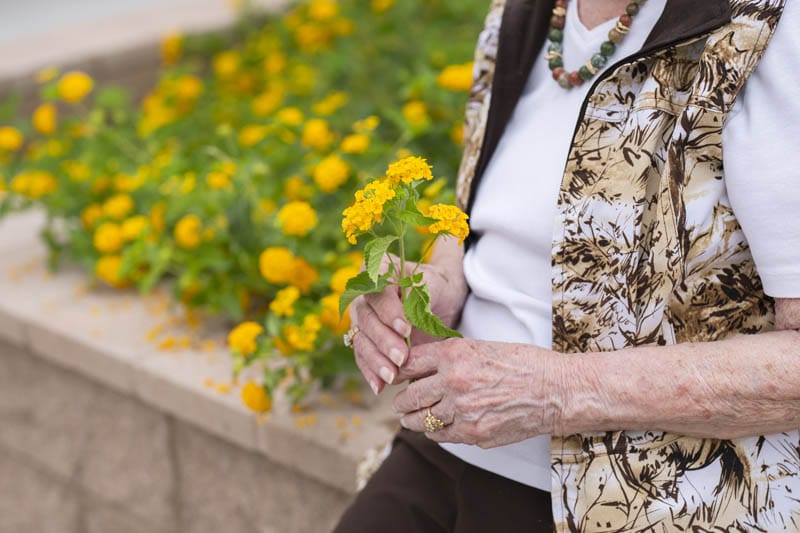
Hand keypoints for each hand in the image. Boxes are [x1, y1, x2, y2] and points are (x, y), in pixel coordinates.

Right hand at [349, 254, 467, 394]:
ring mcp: (363, 319)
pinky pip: (363, 356)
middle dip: (384, 340)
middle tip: (402, 357)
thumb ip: (420, 295)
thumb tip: (409, 317)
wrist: (440, 299)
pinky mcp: (367, 340)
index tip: (406, 328)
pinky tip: (380, 387)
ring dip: (376, 360)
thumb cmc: (437, 286)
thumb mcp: (435, 285)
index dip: (388, 311)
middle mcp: (363, 295)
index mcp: (378, 271)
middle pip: (366, 318)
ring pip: (362, 340)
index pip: (376, 291)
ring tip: (392, 376)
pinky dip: (370, 372)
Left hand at [392, 338, 566, 447]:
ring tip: (411, 416)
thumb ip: (449, 357)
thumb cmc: (522, 364)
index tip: (394, 376)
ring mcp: (462, 410)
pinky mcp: (473, 434)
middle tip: (400, 402)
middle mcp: (453, 381)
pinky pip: (439, 435)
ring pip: (419, 420)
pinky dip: (433, 431)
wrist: (555, 390)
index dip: (397, 372)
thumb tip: (419, 367)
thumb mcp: (481, 347)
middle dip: (401, 400)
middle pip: (408, 396)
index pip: (407, 364)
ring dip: (412, 418)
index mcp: (454, 354)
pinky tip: (437, 426)